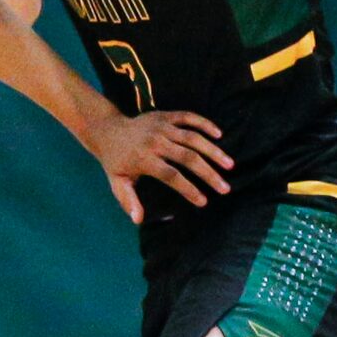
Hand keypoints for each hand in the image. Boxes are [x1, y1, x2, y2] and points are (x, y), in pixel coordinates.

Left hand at [85, 107, 231, 223]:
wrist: (107, 130)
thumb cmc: (115, 162)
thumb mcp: (117, 183)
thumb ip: (128, 201)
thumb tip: (138, 220)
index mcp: (143, 159)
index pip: (170, 176)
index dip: (188, 189)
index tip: (203, 201)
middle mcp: (154, 141)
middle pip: (187, 158)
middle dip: (208, 174)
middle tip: (225, 188)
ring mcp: (161, 126)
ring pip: (193, 138)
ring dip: (213, 151)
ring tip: (229, 164)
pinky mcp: (165, 116)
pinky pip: (189, 117)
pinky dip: (205, 124)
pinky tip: (219, 135)